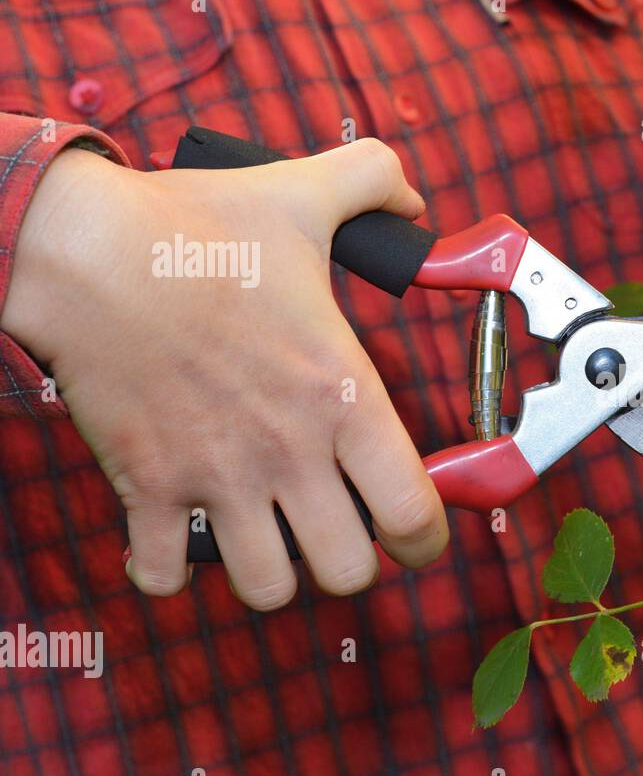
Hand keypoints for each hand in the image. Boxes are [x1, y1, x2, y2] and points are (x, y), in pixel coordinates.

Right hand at [3, 140, 448, 608]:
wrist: (84, 250)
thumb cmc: (197, 228)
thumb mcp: (305, 194)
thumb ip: (374, 185)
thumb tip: (411, 199)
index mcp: (343, 397)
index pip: (414, 513)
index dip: (425, 540)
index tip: (414, 535)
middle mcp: (290, 452)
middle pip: (348, 572)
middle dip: (348, 561)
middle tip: (332, 527)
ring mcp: (218, 478)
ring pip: (268, 590)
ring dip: (270, 571)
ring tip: (264, 534)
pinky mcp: (148, 489)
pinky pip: (165, 578)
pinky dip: (170, 571)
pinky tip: (180, 536)